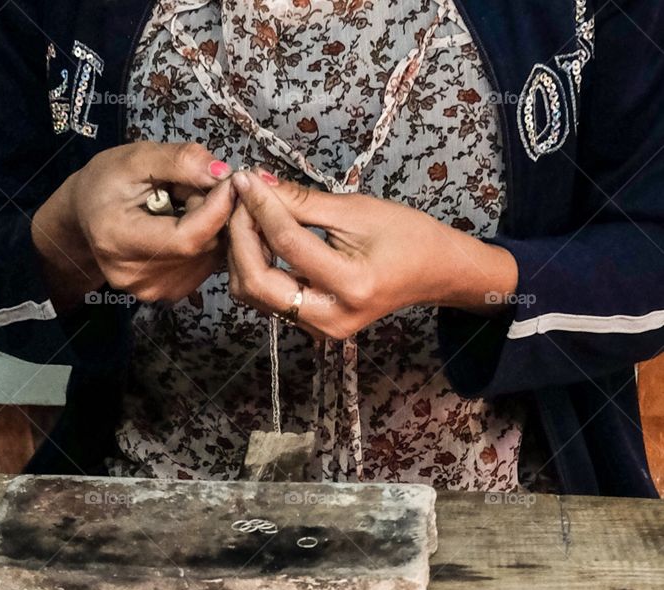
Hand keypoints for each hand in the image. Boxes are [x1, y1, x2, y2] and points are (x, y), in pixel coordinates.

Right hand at [32, 142, 234, 310]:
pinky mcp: (165, 294)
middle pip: (202, 247)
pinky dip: (205, 243)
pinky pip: (204, 266)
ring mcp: (150, 290)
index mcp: (119, 240)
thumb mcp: (136, 158)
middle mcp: (135, 276)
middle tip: (189, 189)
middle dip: (211, 213)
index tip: (228, 182)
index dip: (216, 210)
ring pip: (209, 257)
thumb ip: (179, 161)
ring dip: (209, 228)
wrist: (86, 216)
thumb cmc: (107, 183)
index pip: (185, 238)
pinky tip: (181, 228)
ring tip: (179, 208)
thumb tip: (221, 173)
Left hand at [227, 170, 518, 340]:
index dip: (260, 207)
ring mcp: (319, 329)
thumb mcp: (356, 210)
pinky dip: (256, 268)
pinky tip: (260, 240)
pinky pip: (268, 300)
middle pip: (258, 283)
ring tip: (248, 216)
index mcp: (351, 285)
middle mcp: (330, 317)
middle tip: (238, 201)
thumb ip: (302, 201)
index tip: (245, 179)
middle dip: (240, 238)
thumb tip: (258, 183)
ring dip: (242, 254)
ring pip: (255, 296)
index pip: (287, 244)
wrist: (433, 273)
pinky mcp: (312, 328)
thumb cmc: (406, 236)